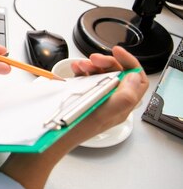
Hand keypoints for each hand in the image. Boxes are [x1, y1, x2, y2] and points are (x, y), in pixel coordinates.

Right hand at [0, 46, 147, 188]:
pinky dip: (82, 72)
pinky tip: (74, 72)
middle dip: (106, 63)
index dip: (130, 63)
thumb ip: (124, 96)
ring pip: (102, 75)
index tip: (116, 52)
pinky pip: (87, 80)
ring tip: (80, 66)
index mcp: (121, 107)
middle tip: (92, 59)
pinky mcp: (82, 98)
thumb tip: (133, 78)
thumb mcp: (102, 113)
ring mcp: (96, 100)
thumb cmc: (73, 128)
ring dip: (92, 66)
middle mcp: (111, 103)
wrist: (50, 136)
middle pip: (118, 74)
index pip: (137, 80)